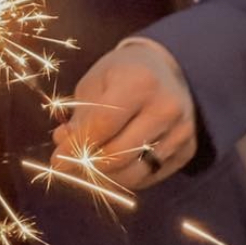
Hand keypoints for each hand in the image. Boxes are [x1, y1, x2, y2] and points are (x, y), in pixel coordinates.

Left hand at [52, 38, 196, 190]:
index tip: (56, 160)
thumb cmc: (121, 73)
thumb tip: (64, 149)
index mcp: (140, 82)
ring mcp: (182, 131)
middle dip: (86, 164)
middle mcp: (167, 108)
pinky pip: (149, 177)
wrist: (166, 67)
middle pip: (118, 153)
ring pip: (134, 173)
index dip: (76, 146)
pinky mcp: (188, 149)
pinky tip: (111, 166)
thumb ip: (80, 117)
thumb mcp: (94, 83)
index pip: (103, 125)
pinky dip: (124, 177)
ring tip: (88, 165)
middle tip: (69, 165)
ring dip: (104, 176)